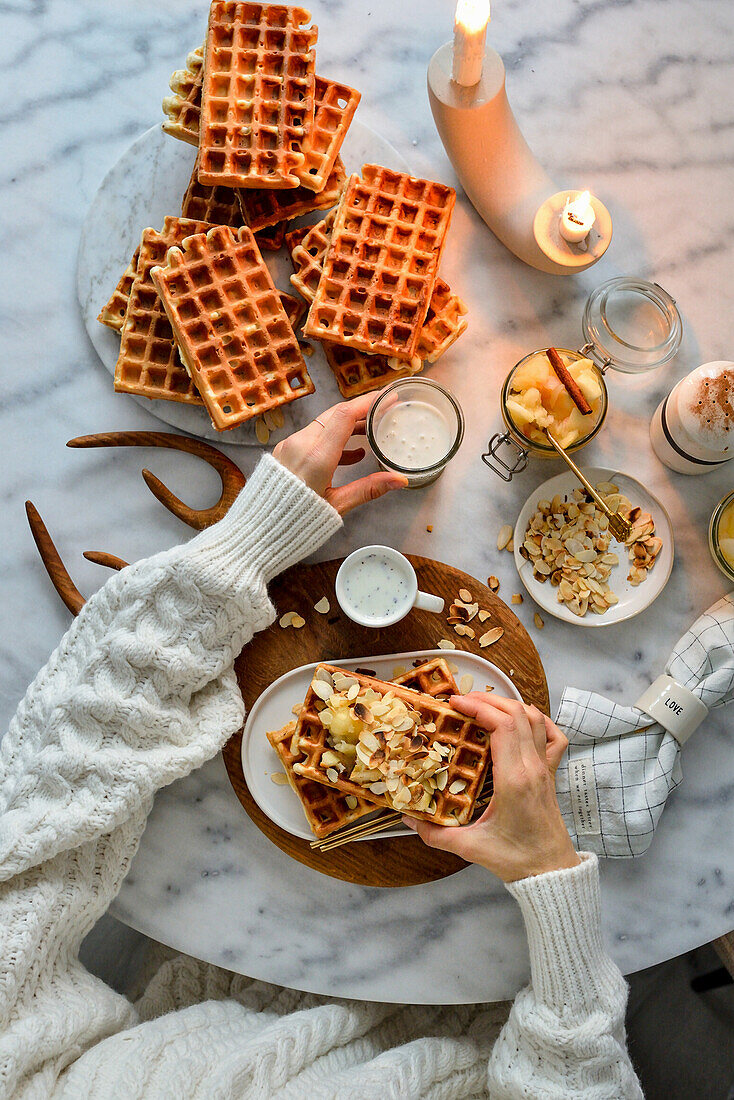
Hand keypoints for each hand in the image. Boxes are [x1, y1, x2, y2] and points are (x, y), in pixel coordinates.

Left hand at [272, 393, 407, 514]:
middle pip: (335, 414)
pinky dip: (333, 439)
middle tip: (384, 409)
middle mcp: (300, 444)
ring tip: (372, 431)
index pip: (345, 415)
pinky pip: (312, 436)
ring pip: (323, 424)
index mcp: (316, 456)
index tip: (388, 397)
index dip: (368, 402)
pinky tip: (352, 454)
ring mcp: (289, 446)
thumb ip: (368, 489)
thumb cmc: (296, 522)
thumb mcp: (337, 506)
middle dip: (361, 410)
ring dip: (348, 425)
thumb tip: (399, 480)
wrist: (260, 530)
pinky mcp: (284, 452)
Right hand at [404, 694, 579, 881]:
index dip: (478, 707)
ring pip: (535, 719)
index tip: (455, 704)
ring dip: (509, 705)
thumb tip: (409, 818)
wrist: (551, 872)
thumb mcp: (470, 847)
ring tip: (484, 706)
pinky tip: (523, 720)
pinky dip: (539, 721)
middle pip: (517, 714)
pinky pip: (553, 736)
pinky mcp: (551, 774)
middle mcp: (533, 768)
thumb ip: (435, 834)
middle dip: (488, 700)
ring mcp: (545, 768)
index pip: (502, 726)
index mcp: (514, 780)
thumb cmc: (516, 859)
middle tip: (462, 702)